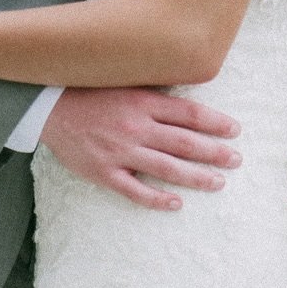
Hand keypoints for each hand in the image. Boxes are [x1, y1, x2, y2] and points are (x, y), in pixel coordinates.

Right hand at [38, 89, 241, 212]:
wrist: (49, 108)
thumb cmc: (90, 93)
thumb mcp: (124, 83)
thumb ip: (153, 94)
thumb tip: (186, 102)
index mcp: (143, 102)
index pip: (189, 114)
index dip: (215, 123)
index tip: (235, 131)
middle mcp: (136, 127)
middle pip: (185, 143)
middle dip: (215, 153)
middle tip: (237, 160)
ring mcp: (121, 152)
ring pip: (167, 168)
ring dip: (196, 177)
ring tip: (218, 183)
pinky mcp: (105, 172)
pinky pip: (135, 190)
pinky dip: (157, 199)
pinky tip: (176, 204)